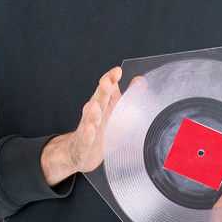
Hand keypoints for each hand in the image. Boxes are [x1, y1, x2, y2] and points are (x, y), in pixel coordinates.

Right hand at [40, 67, 121, 186]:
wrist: (81, 151)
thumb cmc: (102, 128)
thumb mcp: (117, 110)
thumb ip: (129, 95)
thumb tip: (140, 80)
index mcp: (104, 102)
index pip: (106, 87)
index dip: (110, 78)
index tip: (117, 71)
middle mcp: (95, 112)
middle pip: (98, 99)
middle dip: (102, 90)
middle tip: (107, 82)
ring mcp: (88, 127)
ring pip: (90, 118)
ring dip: (93, 112)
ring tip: (95, 106)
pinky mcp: (85, 143)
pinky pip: (86, 138)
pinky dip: (88, 133)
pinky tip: (91, 129)